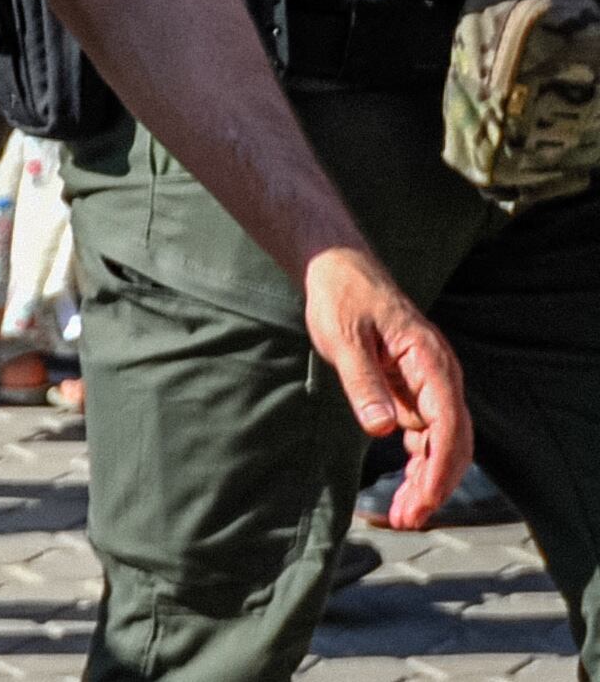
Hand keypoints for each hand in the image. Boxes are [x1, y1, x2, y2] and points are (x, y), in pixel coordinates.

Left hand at [305, 245, 468, 528]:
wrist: (339, 271)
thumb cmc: (342, 298)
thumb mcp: (343, 336)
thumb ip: (363, 381)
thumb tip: (383, 428)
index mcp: (431, 362)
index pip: (449, 425)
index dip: (441, 467)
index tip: (426, 500)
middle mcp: (439, 377)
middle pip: (451, 441)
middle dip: (435, 484)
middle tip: (408, 520)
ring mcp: (429, 384)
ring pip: (440, 442)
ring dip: (426, 479)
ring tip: (404, 515)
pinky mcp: (413, 389)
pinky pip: (425, 433)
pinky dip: (418, 461)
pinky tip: (406, 486)